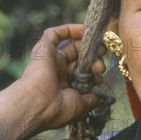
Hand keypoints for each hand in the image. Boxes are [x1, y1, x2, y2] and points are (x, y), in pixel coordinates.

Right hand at [0, 24, 105, 139]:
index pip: (81, 74)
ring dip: (86, 45)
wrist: (37, 104)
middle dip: (93, 58)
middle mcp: (56, 72)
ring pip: (70, 46)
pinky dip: (70, 30)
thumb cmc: (59, 109)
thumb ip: (91, 100)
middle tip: (102, 60)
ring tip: (101, 47)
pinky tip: (86, 30)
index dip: (93, 73)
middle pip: (78, 59)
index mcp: (63, 86)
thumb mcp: (81, 106)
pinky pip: (54, 34)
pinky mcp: (43, 49)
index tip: (101, 77)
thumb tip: (101, 99)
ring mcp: (50, 60)